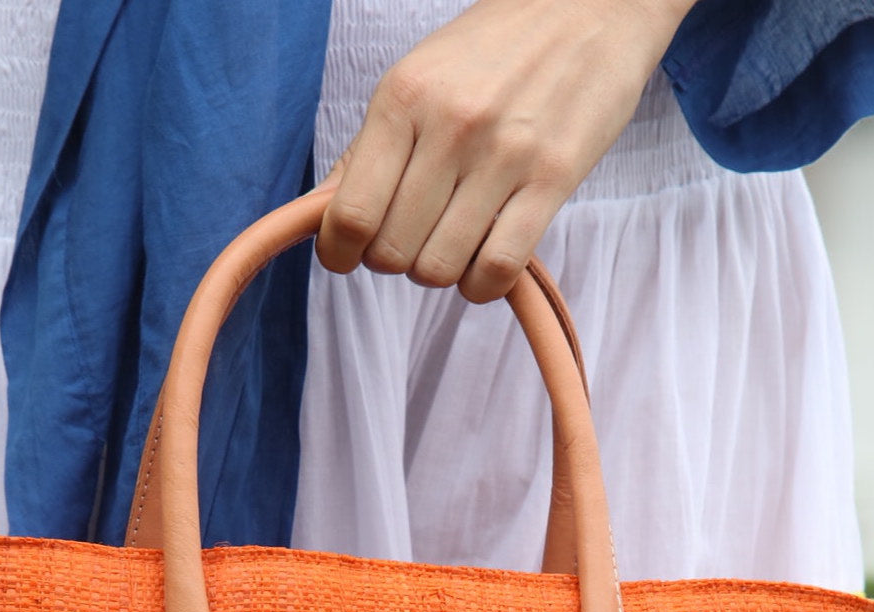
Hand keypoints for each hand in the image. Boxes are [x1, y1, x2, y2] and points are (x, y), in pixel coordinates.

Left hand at [316, 0, 694, 301]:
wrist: (588, 7)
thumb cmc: (493, 52)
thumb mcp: (415, 81)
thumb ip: (366, 152)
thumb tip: (320, 218)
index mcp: (403, 98)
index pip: (350, 214)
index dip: (340, 253)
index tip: (349, 255)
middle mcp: (450, 126)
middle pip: (392, 251)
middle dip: (393, 259)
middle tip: (412, 237)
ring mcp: (504, 154)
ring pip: (439, 268)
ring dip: (438, 271)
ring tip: (451, 242)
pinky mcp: (553, 178)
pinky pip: (497, 269)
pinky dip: (481, 286)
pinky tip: (483, 265)